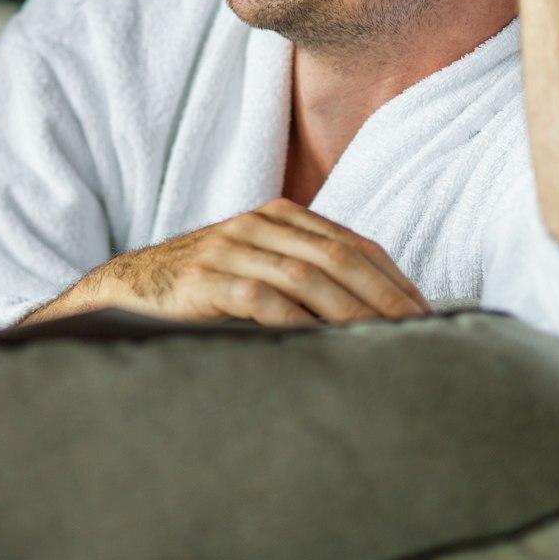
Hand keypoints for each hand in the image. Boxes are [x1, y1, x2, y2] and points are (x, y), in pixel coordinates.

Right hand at [25, 199, 429, 326]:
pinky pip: (262, 300)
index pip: (354, 244)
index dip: (394, 279)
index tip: (429, 314)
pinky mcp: (205, 279)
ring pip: (306, 277)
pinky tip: (325, 345)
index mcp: (279, 215)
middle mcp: (258, 224)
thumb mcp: (259, 267)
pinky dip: (299, 322)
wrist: (129, 288)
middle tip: (419, 333)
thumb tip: (378, 314)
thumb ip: (307, 275)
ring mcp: (230, 248)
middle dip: (384, 297)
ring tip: (383, 343)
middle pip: (338, 258)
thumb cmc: (206, 287)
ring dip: (351, 312)